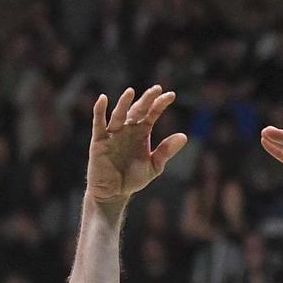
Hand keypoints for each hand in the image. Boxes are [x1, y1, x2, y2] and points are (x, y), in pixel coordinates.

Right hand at [86, 86, 187, 212]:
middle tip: (156, 89)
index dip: (160, 105)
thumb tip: (184, 136)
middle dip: (146, 100)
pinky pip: (98, 123)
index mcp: (141, 133)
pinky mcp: (99, 140)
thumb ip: (166, 151)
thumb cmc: (133, 178)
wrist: (114, 193)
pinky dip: (100, 111)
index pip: (152, 114)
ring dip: (124, 103)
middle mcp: (128, 130)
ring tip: (131, 92)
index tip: (171, 95)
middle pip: (137, 111)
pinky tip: (103, 99)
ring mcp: (113, 133)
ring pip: (119, 114)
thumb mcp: (154, 166)